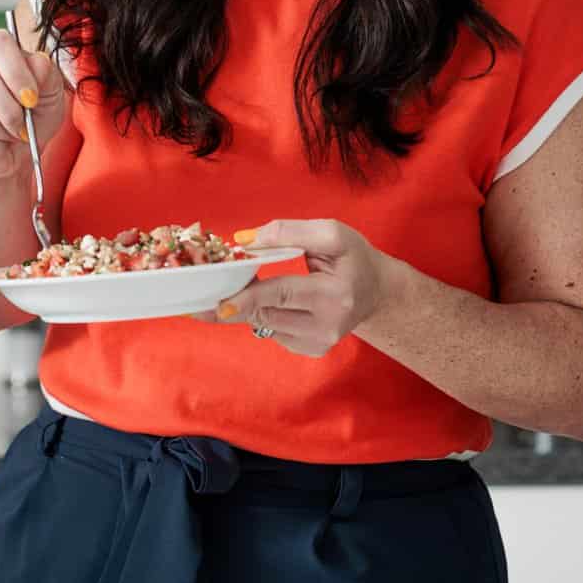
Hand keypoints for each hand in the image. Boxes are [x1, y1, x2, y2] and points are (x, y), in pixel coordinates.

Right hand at [0, 29, 67, 181]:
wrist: (22, 150)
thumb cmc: (35, 113)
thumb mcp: (52, 91)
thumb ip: (46, 73)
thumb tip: (37, 63)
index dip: (17, 73)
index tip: (32, 97)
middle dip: (10, 109)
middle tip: (24, 123)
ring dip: (2, 129)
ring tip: (12, 132)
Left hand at [210, 219, 395, 357]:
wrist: (377, 292)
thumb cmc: (354, 258)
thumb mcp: (330, 234)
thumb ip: (288, 232)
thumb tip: (245, 241)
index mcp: (335, 294)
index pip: (283, 293)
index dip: (249, 296)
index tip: (220, 304)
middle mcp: (327, 326)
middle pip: (267, 313)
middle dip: (235, 300)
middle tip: (205, 294)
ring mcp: (319, 343)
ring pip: (265, 324)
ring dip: (247, 305)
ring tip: (240, 286)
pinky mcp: (311, 350)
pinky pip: (273, 331)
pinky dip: (263, 314)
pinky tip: (268, 300)